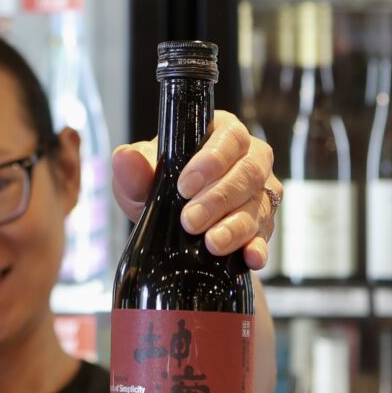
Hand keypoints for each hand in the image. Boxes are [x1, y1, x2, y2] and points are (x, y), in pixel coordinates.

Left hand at [110, 110, 279, 270]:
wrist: (165, 224)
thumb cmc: (155, 186)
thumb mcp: (139, 177)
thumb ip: (133, 167)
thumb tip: (125, 157)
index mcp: (221, 135)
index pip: (229, 138)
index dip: (212, 161)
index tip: (185, 186)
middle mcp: (249, 160)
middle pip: (248, 173)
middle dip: (219, 199)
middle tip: (191, 220)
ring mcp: (260, 193)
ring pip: (258, 206)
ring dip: (236, 227)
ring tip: (212, 243)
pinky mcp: (263, 225)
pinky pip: (266, 236)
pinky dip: (258, 247)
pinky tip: (250, 257)